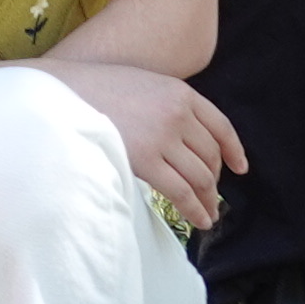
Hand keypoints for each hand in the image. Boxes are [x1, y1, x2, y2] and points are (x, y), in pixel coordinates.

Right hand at [57, 60, 248, 227]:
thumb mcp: (144, 84)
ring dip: (208, 199)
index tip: (240, 167)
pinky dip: (195, 209)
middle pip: (210, 155)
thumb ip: (168, 105)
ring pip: (200, 176)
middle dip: (215, 180)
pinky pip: (181, 191)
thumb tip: (184, 140)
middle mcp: (178, 114)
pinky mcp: (147, 160)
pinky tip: (200, 219)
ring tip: (208, 215)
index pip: (221, 126)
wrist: (64, 94)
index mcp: (181, 92)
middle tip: (213, 197)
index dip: (233, 150)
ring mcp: (164, 137)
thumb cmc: (97, 91)